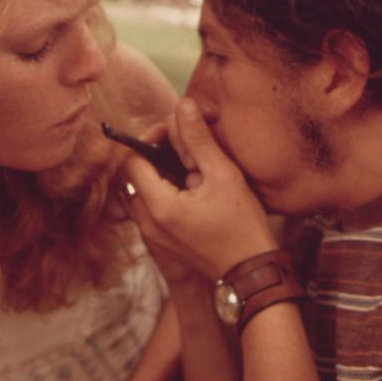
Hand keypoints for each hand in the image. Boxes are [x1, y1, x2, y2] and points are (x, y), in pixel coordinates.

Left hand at [123, 99, 277, 279]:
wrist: (251, 274)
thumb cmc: (242, 226)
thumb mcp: (224, 176)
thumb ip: (199, 140)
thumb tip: (183, 106)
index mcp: (159, 207)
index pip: (133, 159)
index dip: (149, 138)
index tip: (174, 131)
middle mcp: (147, 224)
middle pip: (130, 175)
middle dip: (151, 154)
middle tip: (179, 146)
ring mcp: (152, 237)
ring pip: (136, 193)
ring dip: (153, 174)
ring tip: (185, 167)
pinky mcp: (160, 243)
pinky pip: (146, 210)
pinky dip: (158, 192)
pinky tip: (188, 188)